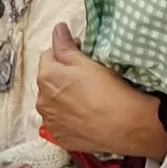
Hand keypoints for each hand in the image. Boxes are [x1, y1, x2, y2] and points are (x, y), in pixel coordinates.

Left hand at [36, 27, 166, 161]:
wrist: (125, 125)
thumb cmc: (107, 89)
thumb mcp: (87, 62)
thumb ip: (66, 46)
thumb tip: (57, 29)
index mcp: (46, 77)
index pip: (48, 56)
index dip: (65, 53)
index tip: (82, 56)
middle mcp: (41, 100)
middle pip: (48, 81)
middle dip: (61, 77)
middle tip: (85, 79)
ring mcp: (50, 122)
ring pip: (53, 104)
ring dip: (63, 99)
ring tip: (85, 100)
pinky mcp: (60, 139)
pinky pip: (60, 124)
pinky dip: (68, 119)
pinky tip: (85, 117)